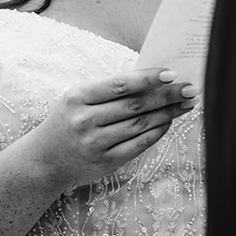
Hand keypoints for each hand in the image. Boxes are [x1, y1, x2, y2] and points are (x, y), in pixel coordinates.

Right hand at [31, 67, 197, 190]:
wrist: (45, 161)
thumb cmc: (68, 121)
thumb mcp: (78, 98)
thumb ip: (109, 89)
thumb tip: (153, 78)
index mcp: (78, 97)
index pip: (119, 84)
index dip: (148, 78)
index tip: (172, 73)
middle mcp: (85, 120)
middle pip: (135, 105)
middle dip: (168, 95)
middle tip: (191, 88)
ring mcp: (95, 144)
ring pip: (140, 125)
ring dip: (168, 113)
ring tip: (186, 104)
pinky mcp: (105, 162)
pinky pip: (139, 145)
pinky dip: (157, 132)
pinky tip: (169, 121)